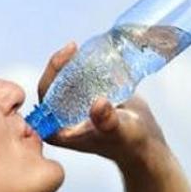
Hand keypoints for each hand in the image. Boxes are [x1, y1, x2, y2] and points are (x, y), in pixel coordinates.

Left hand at [36, 43, 168, 165]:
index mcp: (56, 130)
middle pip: (53, 84)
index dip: (52, 72)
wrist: (144, 144)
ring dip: (72, 63)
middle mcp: (60, 119)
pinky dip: (84, 67)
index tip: (67, 54)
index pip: (46, 95)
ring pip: (65, 80)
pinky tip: (93, 54)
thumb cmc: (129, 143)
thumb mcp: (119, 131)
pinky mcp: (85, 101)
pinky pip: (79, 80)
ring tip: (83, 49)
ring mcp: (72, 110)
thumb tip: (99, 103)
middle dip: (61, 64)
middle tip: (73, 46)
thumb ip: (107, 121)